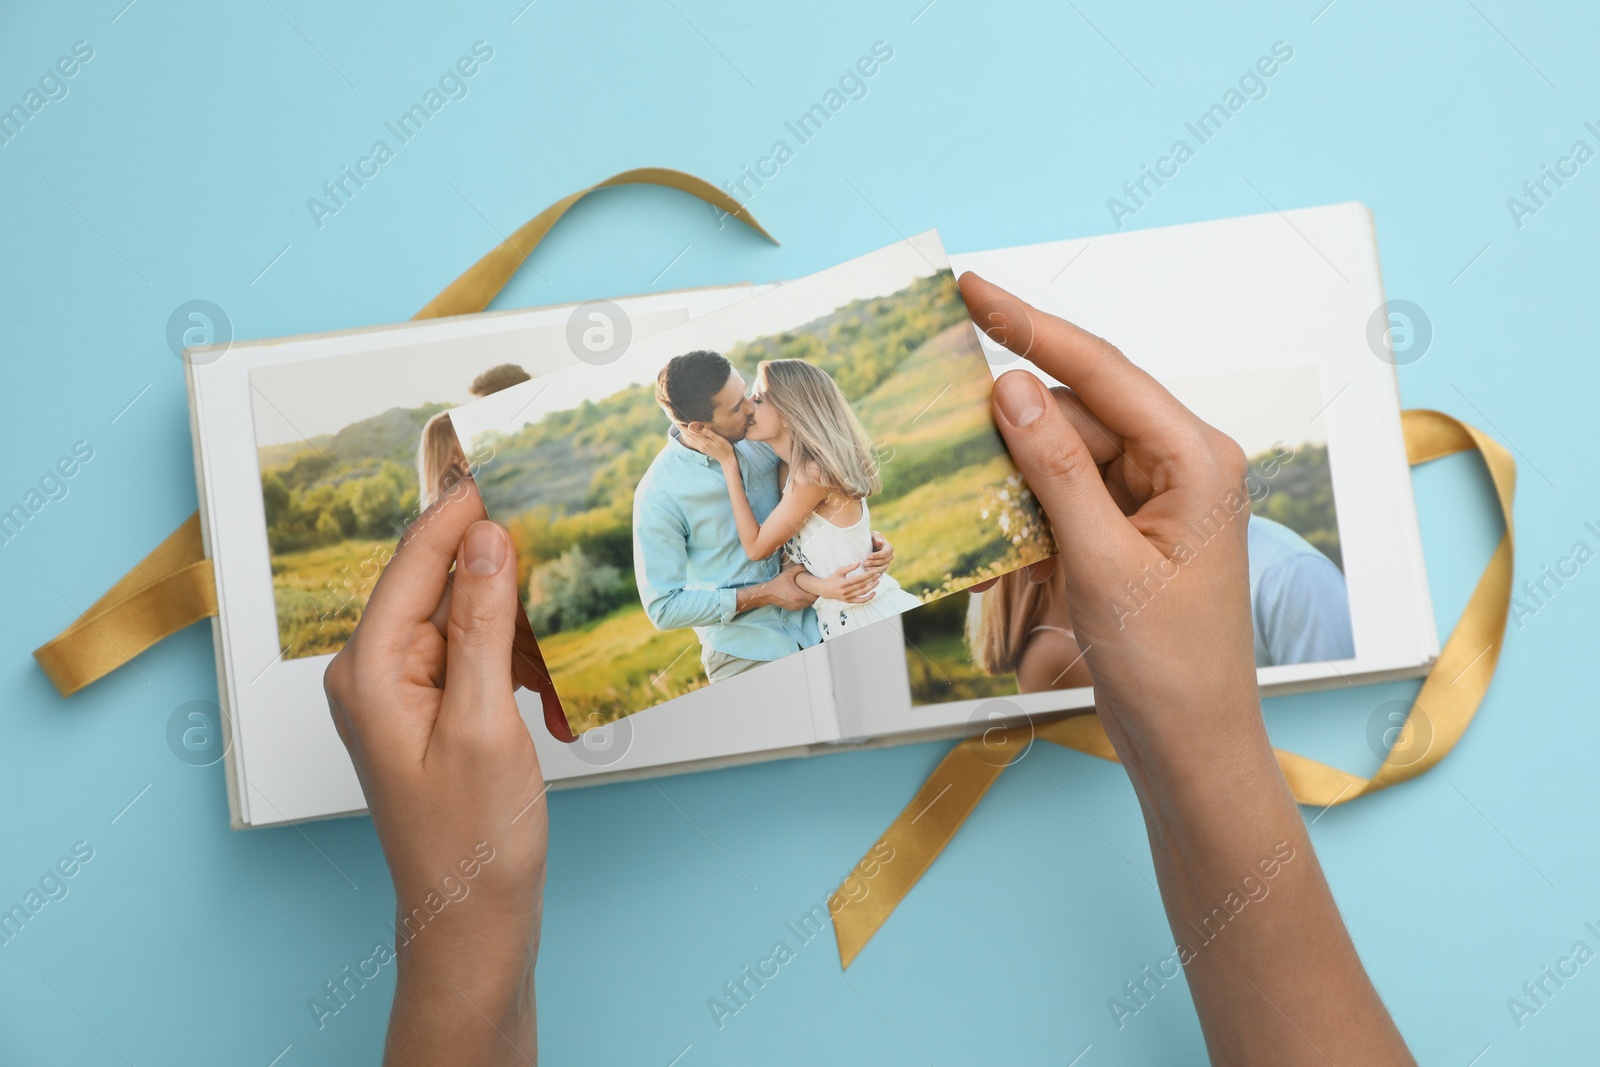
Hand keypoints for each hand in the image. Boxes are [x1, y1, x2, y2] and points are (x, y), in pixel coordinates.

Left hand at [323, 480, 549, 1064]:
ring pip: (466, 617)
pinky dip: (515, 660)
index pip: (414, 561)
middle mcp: (375, 670)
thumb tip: (486, 538)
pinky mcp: (431, 710)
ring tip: (560, 627)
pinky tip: (548, 684)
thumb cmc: (472, 836)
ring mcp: (402, 691)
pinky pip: (475, 656)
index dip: (459, 508)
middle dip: (498, 564)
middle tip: (553, 524)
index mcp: (370, 667)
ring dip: (516, 623)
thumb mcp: (483, 721)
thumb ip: (482, 623)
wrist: (471, 917)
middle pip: (440, 582)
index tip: (503, 460)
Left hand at [679, 422, 735, 463]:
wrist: (727, 458)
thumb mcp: (719, 439)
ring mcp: (700, 448)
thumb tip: (701, 428)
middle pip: (688, 436)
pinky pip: (692, 444)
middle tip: (676, 422)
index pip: (691, 433)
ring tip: (680, 428)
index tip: (678, 421)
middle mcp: (700, 445)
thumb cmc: (725, 447)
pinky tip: (686, 436)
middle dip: (682, 429)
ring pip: (689, 440)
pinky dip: (687, 439)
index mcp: (703, 441)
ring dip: (683, 434)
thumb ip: (709, 433)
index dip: (684, 427)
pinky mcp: (702, 449)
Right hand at [738, 563, 818, 612]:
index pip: (815, 596)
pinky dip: (804, 601)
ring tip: (808, 590)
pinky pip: (803, 606)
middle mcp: (799, 604)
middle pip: (813, 600)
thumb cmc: (778, 583)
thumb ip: (799, 568)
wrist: (767, 594)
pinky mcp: (793, 609)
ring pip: (808, 604)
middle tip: (813, 586)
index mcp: (800, 596)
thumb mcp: (788, 573)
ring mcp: (796, 607)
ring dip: (809, 598)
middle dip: (814, 594)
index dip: (817, 590)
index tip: (816, 584)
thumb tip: (808, 565)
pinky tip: (802, 594)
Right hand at [802, 561, 880, 603]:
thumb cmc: (833, 578)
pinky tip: (874, 592)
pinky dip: (868, 598)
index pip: (859, 578)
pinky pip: (861, 601)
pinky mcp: (849, 601)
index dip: (868, 574)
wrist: (825, 590)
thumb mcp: (839, 571)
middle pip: (862, 585)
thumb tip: (859, 563)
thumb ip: (849, 567)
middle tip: (879, 574)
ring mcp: (848, 597)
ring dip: (872, 587)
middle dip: (872, 579)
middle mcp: (846, 591)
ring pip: (863, 593)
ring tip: (878, 581)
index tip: (874, 570)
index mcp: (843, 582)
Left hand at [863, 532, 893, 574]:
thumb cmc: (872, 538)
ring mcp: (887, 563)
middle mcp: (890, 556)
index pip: (884, 553)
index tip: (868, 556)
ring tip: (865, 568)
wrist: (870, 545)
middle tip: (865, 563)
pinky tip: (867, 573)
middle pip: (883, 561)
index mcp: (889, 548)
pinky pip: (880, 572)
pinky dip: (874, 573)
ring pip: (883, 568)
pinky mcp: (883, 568)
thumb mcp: (874, 535)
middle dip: (874, 563)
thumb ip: (877, 537)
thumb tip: (880, 541)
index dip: (877, 555)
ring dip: (874, 569)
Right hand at [963, 272, 1258, 757]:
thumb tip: (1011, 388)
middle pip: (1082, 407)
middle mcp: (1183, 464)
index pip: (1102, 370)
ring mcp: (1158, 498)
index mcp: (1196, 458)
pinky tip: (990, 497)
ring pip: (1070, 448)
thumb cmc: (1167, 664)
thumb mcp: (1101, 561)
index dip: (1030, 324)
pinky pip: (1072, 488)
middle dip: (1013, 407)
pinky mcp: (1133, 530)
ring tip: (957, 456)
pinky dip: (1029, 492)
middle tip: (939, 398)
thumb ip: (1055, 468)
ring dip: (1017, 456)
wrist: (1191, 745)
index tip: (972, 288)